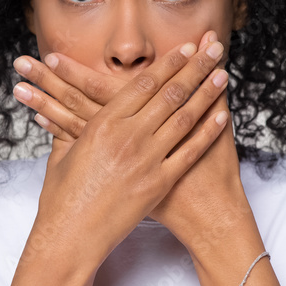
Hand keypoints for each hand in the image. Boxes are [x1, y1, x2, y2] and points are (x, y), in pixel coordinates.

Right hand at [12, 31, 247, 249]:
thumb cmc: (62, 198)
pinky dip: (208, 131)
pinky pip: (190, 151)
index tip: (186, 48)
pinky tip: (222, 115)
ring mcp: (146, 160)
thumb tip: (62, 114)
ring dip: (207, 92)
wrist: (70, 237)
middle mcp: (128, 136)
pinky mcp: (159, 183)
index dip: (169, 63)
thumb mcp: (62, 154)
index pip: (144, 83)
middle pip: (171, 92)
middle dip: (196, 67)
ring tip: (223, 74)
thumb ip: (69, 130)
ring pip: (185, 117)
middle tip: (214, 49)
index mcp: (103, 123)